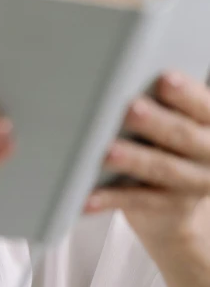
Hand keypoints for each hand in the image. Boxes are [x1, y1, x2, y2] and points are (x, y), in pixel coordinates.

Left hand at [84, 72, 209, 256]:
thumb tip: (119, 81)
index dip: (185, 94)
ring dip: (133, 159)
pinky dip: (110, 198)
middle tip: (132, 109)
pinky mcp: (168, 207)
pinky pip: (137, 201)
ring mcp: (191, 184)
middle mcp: (209, 153)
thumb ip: (161, 103)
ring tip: (107, 152)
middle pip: (184, 136)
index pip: (202, 105)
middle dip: (156, 122)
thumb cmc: (168, 142)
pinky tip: (87, 197)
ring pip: (162, 168)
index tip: (164, 79)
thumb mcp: (175, 119)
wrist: (178, 203)